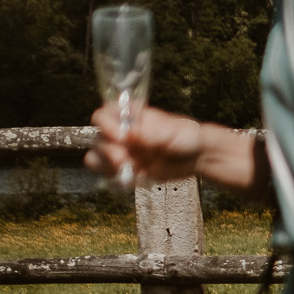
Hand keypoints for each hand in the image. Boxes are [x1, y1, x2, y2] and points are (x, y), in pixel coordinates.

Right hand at [84, 104, 204, 184]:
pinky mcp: (127, 169)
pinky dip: (117, 178)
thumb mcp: (172, 132)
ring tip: (126, 169)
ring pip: (96, 158)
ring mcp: (123, 152)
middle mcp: (121, 133)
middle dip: (107, 151)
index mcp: (130, 118)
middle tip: (124, 159)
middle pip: (96, 140)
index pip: (103, 115)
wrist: (198, 157)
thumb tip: (129, 134)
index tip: (119, 136)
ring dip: (105, 166)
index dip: (105, 125)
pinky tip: (135, 177)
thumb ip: (151, 134)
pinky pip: (110, 175)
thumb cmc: (186, 136)